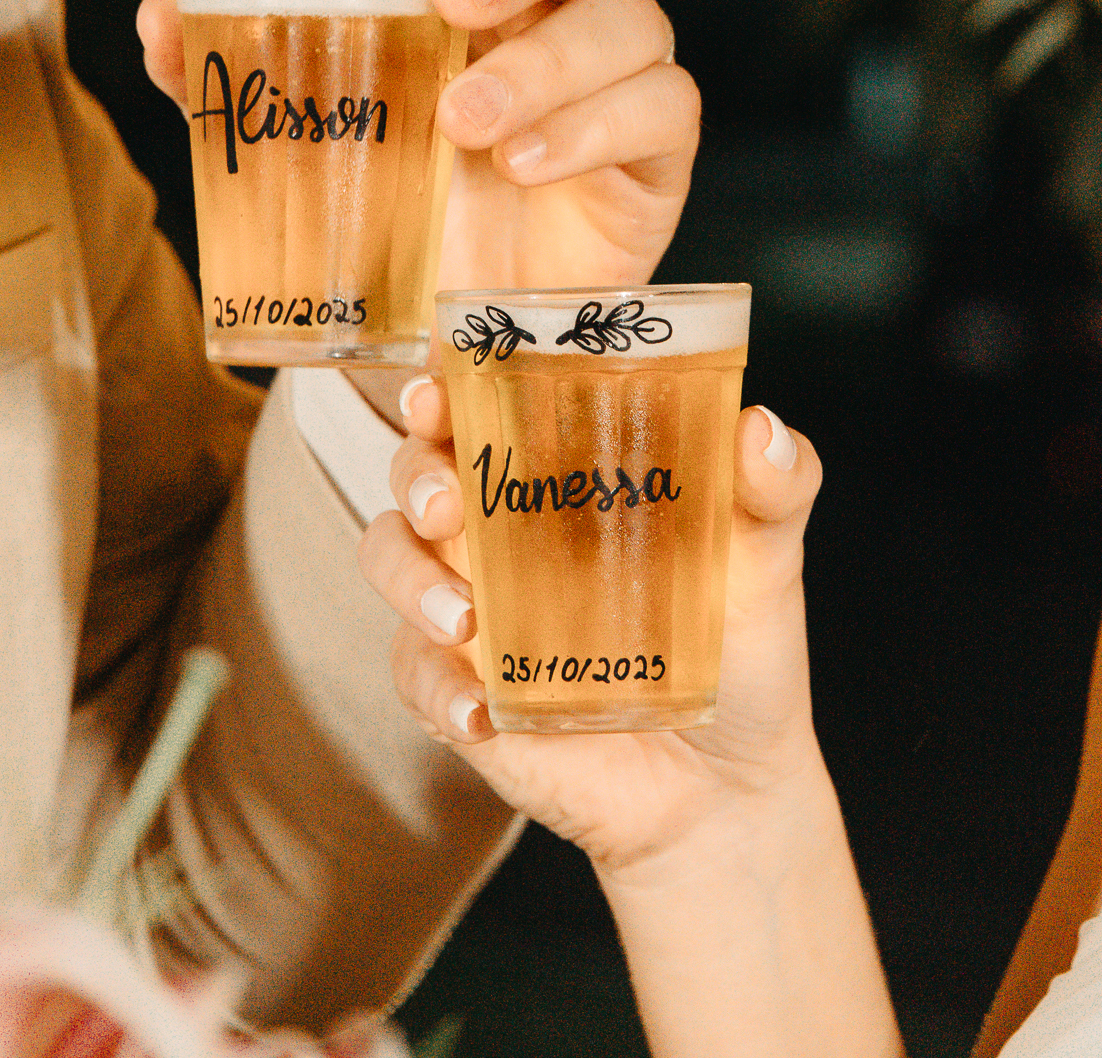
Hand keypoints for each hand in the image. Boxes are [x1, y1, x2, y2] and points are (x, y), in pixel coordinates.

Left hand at [137, 0, 699, 298]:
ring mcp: (618, 68)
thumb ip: (230, 62)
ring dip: (545, 62)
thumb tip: (159, 17)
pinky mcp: (655, 148)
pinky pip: (662, 107)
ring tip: (460, 127)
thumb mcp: (298, 118)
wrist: (438, 309)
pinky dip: (591, 129)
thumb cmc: (381, 184)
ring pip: (629, 17)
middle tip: (452, 0)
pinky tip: (521, 165)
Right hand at [357, 389, 822, 882]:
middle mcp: (501, 525)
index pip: (483, 402)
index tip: (438, 386)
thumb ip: (776, 486)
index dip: (444, 382)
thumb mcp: (768, 558)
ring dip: (410, 580)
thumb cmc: (740, 647)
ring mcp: (473, 606)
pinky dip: (433, 688)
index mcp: (559, 473)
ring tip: (464, 623)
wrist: (727, 782)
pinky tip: (479, 713)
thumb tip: (761, 427)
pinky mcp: (462, 685)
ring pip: (389, 557)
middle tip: (450, 506)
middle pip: (416, 468)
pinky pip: (409, 673)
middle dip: (416, 475)